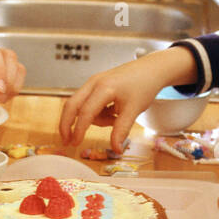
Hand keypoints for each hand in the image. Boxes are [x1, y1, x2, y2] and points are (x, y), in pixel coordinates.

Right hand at [59, 47, 196, 150]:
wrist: (151, 69)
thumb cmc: (144, 85)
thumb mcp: (134, 110)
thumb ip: (122, 130)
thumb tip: (115, 149)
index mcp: (104, 88)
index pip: (86, 112)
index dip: (79, 130)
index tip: (75, 143)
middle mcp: (94, 83)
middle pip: (72, 105)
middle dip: (67, 124)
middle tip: (67, 141)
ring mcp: (94, 82)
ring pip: (82, 105)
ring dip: (93, 119)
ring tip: (115, 119)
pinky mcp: (96, 84)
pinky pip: (89, 102)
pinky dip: (97, 112)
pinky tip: (113, 112)